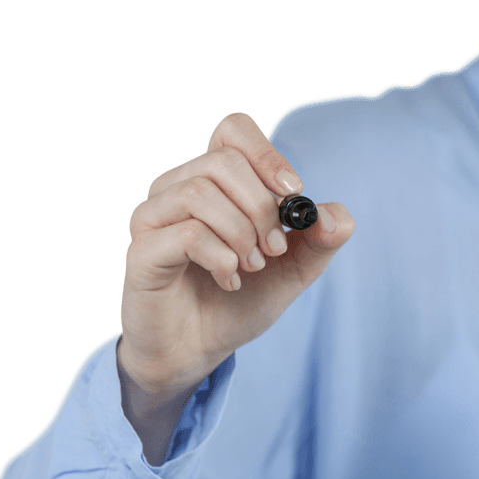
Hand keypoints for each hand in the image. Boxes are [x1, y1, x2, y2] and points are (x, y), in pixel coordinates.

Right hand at [119, 113, 353, 408]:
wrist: (201, 349)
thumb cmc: (242, 298)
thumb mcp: (296, 268)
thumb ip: (322, 238)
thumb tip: (335, 217)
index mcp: (215, 180)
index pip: (233, 130)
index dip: (266, 153)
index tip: (291, 192)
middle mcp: (178, 187)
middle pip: (222, 161)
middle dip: (261, 206)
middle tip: (274, 248)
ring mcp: (154, 217)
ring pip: (200, 192)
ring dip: (241, 232)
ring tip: (252, 264)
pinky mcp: (142, 252)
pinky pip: (186, 233)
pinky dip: (221, 257)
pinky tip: (229, 278)